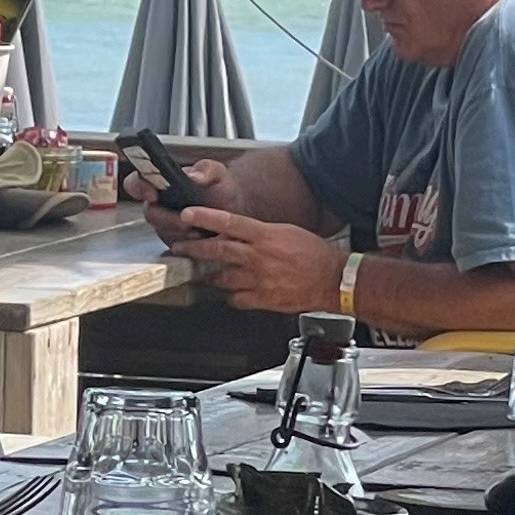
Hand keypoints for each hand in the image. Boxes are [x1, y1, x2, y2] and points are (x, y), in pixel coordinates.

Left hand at [177, 205, 344, 313]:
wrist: (334, 279)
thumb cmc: (314, 254)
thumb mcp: (285, 232)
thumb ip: (258, 233)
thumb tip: (236, 232)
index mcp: (266, 236)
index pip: (229, 222)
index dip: (205, 217)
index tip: (187, 215)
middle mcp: (259, 257)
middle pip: (218, 250)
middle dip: (194, 248)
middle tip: (181, 247)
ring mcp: (259, 280)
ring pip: (222, 277)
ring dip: (210, 274)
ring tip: (204, 272)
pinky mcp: (263, 299)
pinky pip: (236, 299)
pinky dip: (231, 295)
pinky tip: (232, 291)